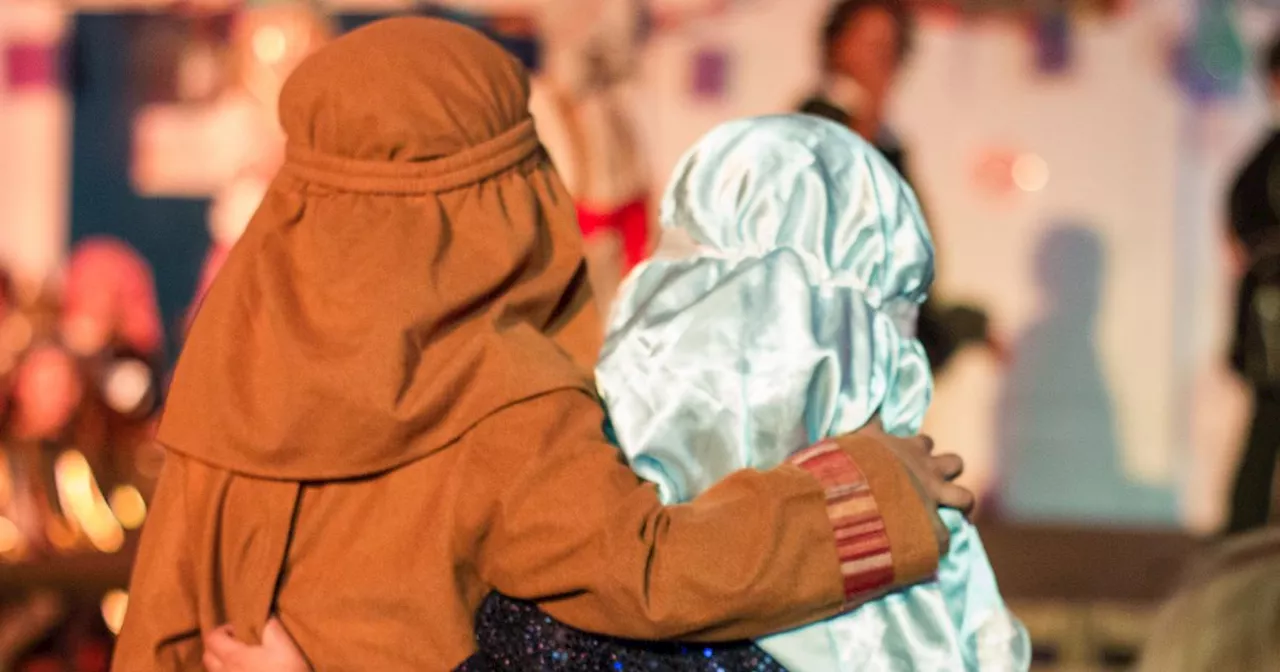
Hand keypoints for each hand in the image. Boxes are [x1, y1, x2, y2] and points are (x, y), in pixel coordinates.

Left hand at [203, 619, 308, 671]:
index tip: (238, 629)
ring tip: (241, 661)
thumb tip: (264, 616)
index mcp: (234, 657)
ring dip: (221, 663)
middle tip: (236, 643)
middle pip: (207, 656)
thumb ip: (271, 628)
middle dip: (217, 646)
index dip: (222, 629)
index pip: (212, 638)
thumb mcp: (284, 647)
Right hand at [855, 420, 974, 551]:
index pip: (924, 443)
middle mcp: (928, 471)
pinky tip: (931, 548)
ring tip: (949, 515)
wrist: (858, 489)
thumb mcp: (859, 436)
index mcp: (910, 449)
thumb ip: (869, 426)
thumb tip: (873, 411)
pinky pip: (944, 538)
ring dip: (958, 505)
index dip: (921, 449)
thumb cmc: (854, 461)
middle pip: (955, 463)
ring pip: (965, 498)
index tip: (911, 457)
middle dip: (948, 471)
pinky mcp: (932, 526)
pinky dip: (938, 542)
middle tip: (935, 483)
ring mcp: (934, 499)